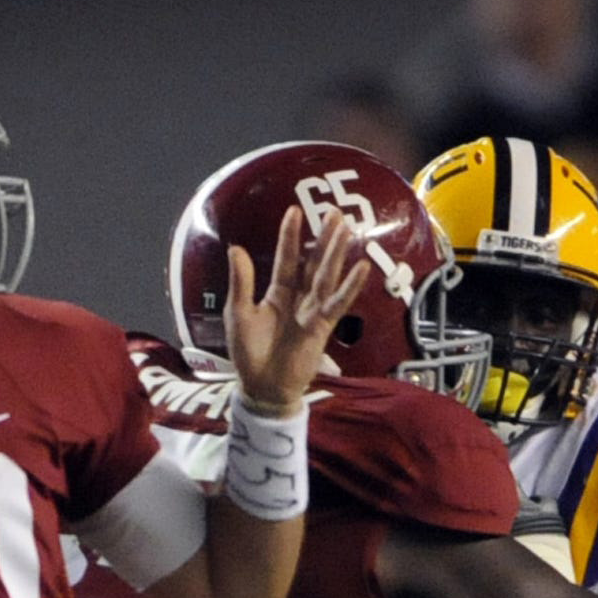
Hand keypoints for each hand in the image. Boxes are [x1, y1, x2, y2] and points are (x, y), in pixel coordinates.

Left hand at [225, 206, 369, 416]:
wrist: (261, 387)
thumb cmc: (248, 353)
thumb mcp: (238, 313)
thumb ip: (241, 282)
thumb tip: (235, 248)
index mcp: (277, 293)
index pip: (287, 259)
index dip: (290, 236)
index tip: (294, 210)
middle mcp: (298, 299)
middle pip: (314, 263)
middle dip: (324, 239)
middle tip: (336, 211)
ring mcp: (312, 312)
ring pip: (327, 277)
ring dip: (337, 254)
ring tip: (348, 229)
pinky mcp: (322, 327)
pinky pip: (337, 303)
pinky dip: (349, 287)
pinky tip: (363, 267)